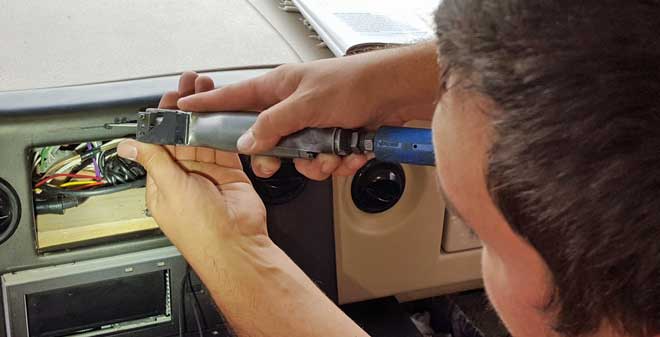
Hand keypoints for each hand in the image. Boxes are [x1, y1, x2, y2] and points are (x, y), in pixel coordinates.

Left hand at [117, 72, 267, 255]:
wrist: (237, 245)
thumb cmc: (201, 229)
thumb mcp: (170, 189)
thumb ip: (154, 161)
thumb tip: (128, 145)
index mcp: (162, 182)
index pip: (159, 142)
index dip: (164, 118)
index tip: (170, 98)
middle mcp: (184, 176)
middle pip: (183, 135)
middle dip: (187, 110)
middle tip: (191, 85)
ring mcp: (208, 174)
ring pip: (204, 137)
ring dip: (206, 115)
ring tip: (209, 91)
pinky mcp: (230, 173)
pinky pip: (226, 146)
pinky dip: (225, 130)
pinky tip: (224, 114)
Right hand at [177, 43, 439, 179]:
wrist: (400, 94)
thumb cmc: (357, 82)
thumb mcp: (308, 104)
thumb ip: (274, 124)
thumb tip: (248, 141)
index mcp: (280, 88)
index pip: (234, 98)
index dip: (209, 106)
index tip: (185, 112)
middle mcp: (294, 107)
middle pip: (267, 141)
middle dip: (280, 157)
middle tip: (284, 161)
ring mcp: (315, 124)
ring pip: (298, 158)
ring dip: (317, 163)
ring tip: (334, 152)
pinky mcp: (335, 138)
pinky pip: (325, 162)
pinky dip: (339, 163)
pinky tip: (352, 153)